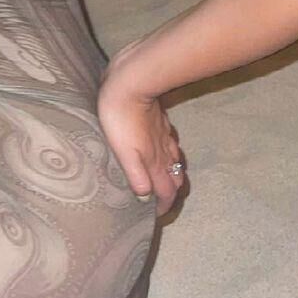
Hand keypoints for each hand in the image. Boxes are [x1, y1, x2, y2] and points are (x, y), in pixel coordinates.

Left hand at [98, 56, 185, 215]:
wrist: (131, 82)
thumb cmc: (121, 118)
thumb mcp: (124, 151)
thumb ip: (136, 175)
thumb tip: (145, 198)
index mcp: (155, 161)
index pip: (167, 192)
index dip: (165, 207)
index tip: (158, 216)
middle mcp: (164, 151)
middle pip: (176, 178)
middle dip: (171, 192)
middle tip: (159, 199)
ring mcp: (164, 135)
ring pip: (175, 160)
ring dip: (171, 173)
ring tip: (160, 178)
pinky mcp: (161, 121)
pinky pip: (170, 143)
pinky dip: (168, 153)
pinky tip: (159, 148)